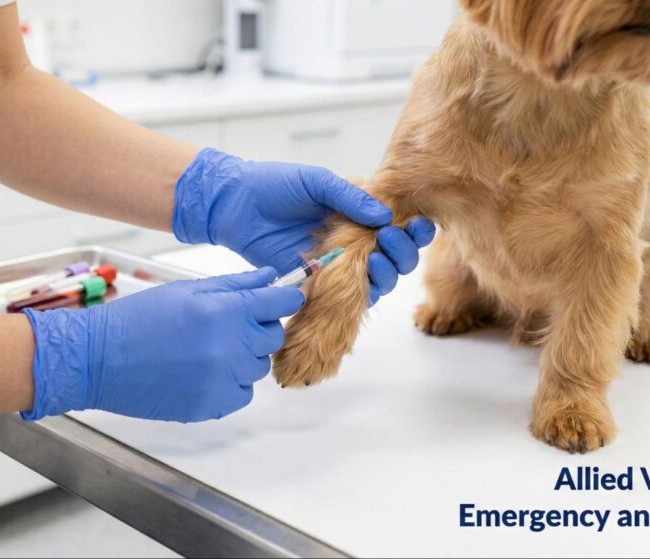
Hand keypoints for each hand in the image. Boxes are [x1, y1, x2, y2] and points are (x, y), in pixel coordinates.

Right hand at [21, 268, 303, 422]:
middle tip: (227, 325)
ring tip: (206, 349)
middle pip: (273, 336)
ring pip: (258, 367)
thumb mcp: (187, 290)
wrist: (99, 360)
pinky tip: (201, 372)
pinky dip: (229, 383)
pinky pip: (242, 393)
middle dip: (258, 328)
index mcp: (225, 311)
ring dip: (242, 357)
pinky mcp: (213, 406)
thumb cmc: (138, 319)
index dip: (285, 299)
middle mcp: (230, 346)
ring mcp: (223, 379)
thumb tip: (270, 277)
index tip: (283, 299)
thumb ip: (234, 284)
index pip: (281, 303)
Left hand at [172, 148, 434, 301]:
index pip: (399, 224)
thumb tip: (385, 217)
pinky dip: (363, 294)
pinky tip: (362, 283)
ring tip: (375, 262)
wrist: (234, 206)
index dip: (414, 230)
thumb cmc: (273, 186)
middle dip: (403, 253)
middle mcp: (356, 240)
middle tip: (388, 241)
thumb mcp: (316, 181)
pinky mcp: (319, 283)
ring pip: (380, 280)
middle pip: (397, 257)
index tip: (415, 226)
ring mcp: (339, 264)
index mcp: (360, 211)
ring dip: (387, 274)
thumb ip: (350, 197)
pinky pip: (350, 296)